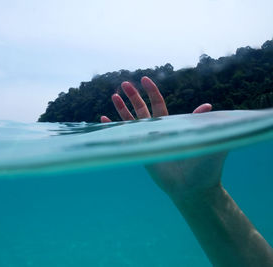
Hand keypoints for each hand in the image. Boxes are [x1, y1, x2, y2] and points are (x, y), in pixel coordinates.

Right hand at [101, 76, 225, 201]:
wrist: (193, 188)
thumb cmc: (203, 166)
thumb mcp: (205, 139)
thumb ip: (203, 123)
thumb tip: (207, 106)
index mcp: (172, 123)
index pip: (158, 103)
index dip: (151, 91)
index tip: (144, 79)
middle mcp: (158, 130)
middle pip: (141, 108)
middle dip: (133, 95)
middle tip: (124, 83)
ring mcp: (148, 141)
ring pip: (131, 121)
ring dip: (121, 109)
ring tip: (114, 96)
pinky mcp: (140, 152)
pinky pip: (124, 137)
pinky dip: (114, 127)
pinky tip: (104, 120)